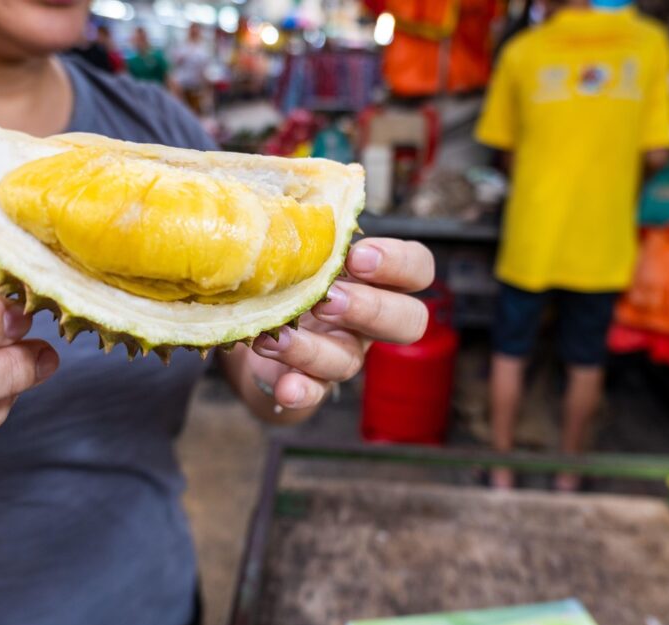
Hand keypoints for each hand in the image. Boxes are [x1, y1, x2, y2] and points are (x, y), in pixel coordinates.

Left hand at [246, 237, 433, 413]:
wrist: (249, 324)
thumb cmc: (285, 268)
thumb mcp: (297, 241)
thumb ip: (302, 221)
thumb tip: (286, 188)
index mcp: (376, 278)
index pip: (418, 268)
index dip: (399, 263)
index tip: (358, 255)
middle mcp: (369, 320)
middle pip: (407, 321)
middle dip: (372, 308)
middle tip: (329, 297)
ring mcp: (344, 353)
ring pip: (350, 361)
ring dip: (315, 350)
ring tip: (276, 336)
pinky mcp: (311, 382)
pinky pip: (315, 393)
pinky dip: (301, 392)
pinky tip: (284, 388)